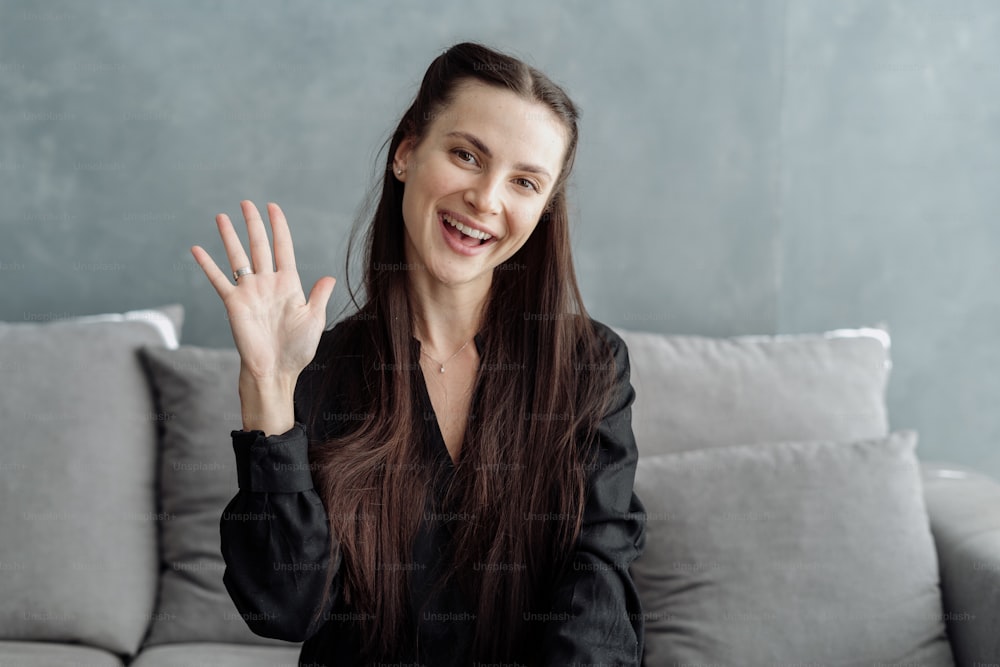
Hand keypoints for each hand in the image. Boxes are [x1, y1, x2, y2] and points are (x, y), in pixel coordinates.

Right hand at [190, 200, 335, 386]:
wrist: (276, 370)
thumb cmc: (297, 349)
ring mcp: (249, 291)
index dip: (278, 227)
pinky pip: (219, 280)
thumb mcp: (314, 319)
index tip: (272, 207)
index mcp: (289, 284)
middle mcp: (267, 283)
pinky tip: (197, 249)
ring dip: (230, 236)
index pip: (283, 248)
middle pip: (259, 246)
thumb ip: (319, 296)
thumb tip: (329, 277)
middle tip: (246, 203)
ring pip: (238, 257)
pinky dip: (208, 265)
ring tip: (222, 216)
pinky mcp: (234, 303)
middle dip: (253, 224)